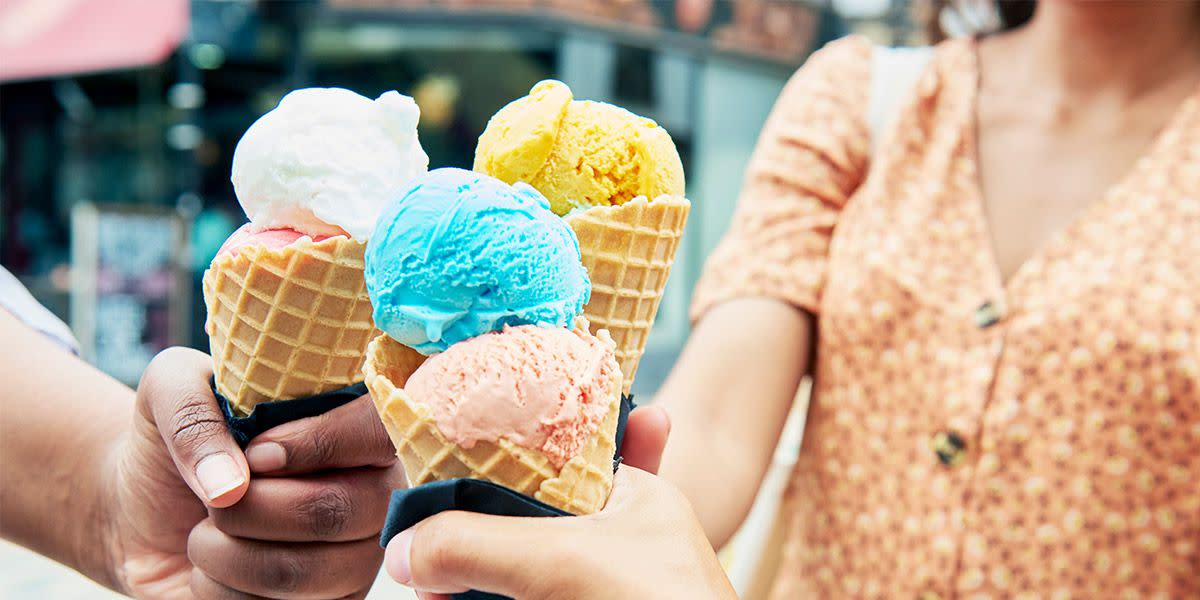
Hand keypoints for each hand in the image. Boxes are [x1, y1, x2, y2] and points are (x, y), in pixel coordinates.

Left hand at [106, 347, 398, 598]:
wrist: (143, 512)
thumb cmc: (178, 440)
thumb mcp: (168, 390)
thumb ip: (193, 412)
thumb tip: (229, 484)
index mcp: (351, 423)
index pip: (378, 430)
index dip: (318, 445)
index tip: (255, 453)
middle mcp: (371, 488)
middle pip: (336, 511)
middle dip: (249, 509)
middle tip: (215, 499)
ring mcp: (356, 554)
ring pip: (303, 571)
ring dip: (226, 555)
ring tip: (207, 534)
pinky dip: (224, 593)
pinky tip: (221, 571)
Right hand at [382, 406, 736, 599]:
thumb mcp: (559, 560)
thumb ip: (474, 544)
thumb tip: (403, 550)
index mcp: (632, 497)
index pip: (550, 457)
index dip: (490, 463)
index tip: (436, 474)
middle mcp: (616, 541)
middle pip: (519, 522)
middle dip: (466, 538)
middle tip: (420, 558)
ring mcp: (597, 588)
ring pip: (516, 574)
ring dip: (469, 582)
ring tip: (431, 594)